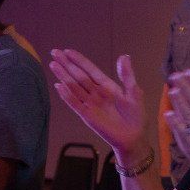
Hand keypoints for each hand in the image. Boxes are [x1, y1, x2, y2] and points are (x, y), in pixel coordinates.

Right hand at [50, 49, 148, 165]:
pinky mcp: (87, 115)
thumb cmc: (136, 116)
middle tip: (54, 52)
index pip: (90, 70)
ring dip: (63, 76)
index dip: (79, 60)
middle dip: (66, 64)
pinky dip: (66, 95)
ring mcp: (90, 104)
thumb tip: (124, 56)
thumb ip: (127, 75)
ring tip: (53, 65)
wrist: (133, 137)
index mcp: (107, 86)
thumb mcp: (135, 93)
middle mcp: (96, 93)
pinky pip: (75, 104)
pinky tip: (58, 86)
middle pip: (78, 76)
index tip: (67, 51)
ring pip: (74, 87)